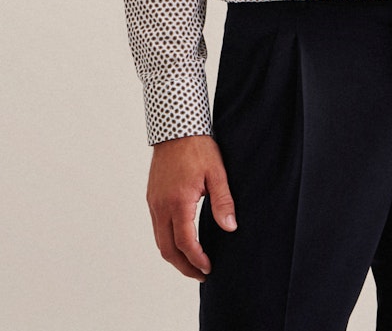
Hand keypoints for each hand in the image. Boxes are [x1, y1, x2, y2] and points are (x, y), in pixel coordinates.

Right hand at [146, 134, 236, 280]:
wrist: (176, 128)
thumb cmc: (198, 147)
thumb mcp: (217, 173)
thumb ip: (223, 202)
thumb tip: (230, 227)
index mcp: (178, 202)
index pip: (185, 243)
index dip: (197, 260)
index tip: (209, 268)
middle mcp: (161, 206)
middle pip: (167, 249)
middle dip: (184, 266)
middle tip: (200, 274)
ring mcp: (154, 202)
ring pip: (159, 240)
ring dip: (174, 256)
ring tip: (192, 262)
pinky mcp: (152, 197)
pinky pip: (156, 227)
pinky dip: (167, 241)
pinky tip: (180, 241)